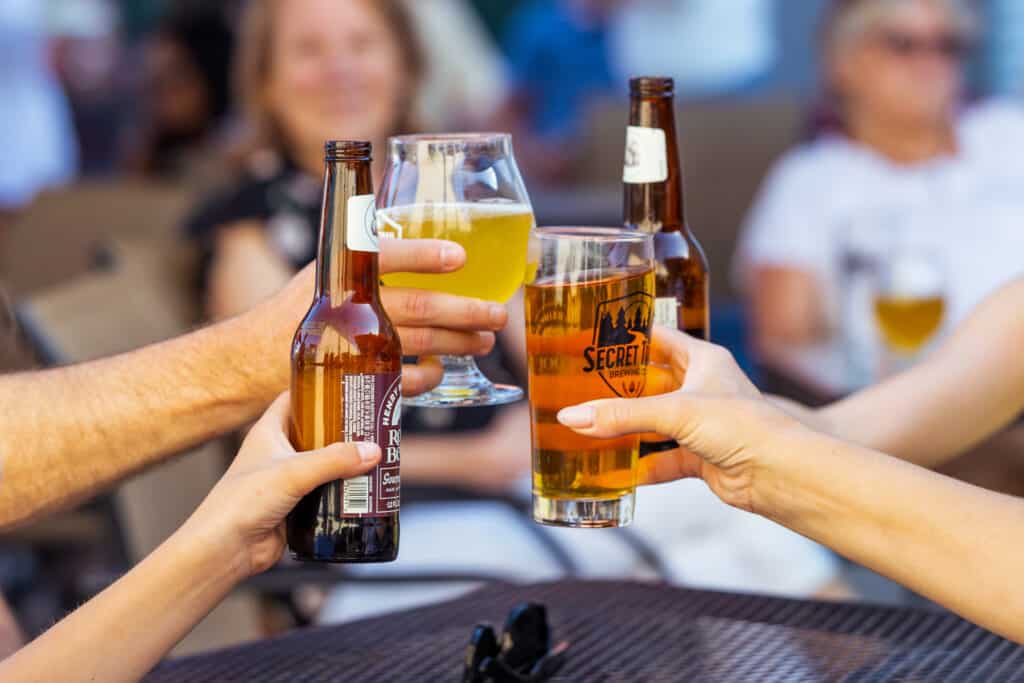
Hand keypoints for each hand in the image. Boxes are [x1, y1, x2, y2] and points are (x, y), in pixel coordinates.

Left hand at [180, 393, 380, 578]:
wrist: (226, 549)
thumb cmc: (242, 502)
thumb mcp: (293, 472)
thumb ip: (334, 459)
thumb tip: (372, 450)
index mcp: (269, 432)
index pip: (295, 399)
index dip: (319, 390)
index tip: (348, 385)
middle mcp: (278, 453)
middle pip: (317, 432)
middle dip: (344, 429)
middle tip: (374, 423)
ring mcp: (288, 480)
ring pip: (325, 463)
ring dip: (348, 462)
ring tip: (378, 453)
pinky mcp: (298, 505)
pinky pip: (327, 491)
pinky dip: (345, 489)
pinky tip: (366, 487)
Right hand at [246, 239, 508, 398]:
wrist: (252, 359)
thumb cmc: (300, 306)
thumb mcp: (325, 267)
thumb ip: (367, 252)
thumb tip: (415, 220)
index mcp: (342, 272)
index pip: (386, 255)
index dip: (424, 255)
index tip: (460, 256)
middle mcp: (348, 307)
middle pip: (418, 306)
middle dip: (464, 311)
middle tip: (496, 313)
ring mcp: (353, 345)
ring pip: (419, 344)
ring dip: (459, 343)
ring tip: (484, 340)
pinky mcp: (354, 377)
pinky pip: (402, 381)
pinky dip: (428, 377)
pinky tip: (442, 369)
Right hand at [556, 327, 804, 512]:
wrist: (779, 473)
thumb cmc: (745, 426)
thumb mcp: (676, 411)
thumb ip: (622, 415)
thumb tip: (574, 417)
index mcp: (703, 361)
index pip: (658, 338)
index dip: (629, 337)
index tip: (596, 338)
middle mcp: (702, 389)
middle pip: (651, 383)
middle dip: (619, 388)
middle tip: (582, 386)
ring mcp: (701, 425)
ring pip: (654, 423)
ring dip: (627, 428)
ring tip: (591, 425)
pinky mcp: (701, 457)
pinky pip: (662, 460)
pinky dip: (641, 466)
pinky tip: (617, 469)